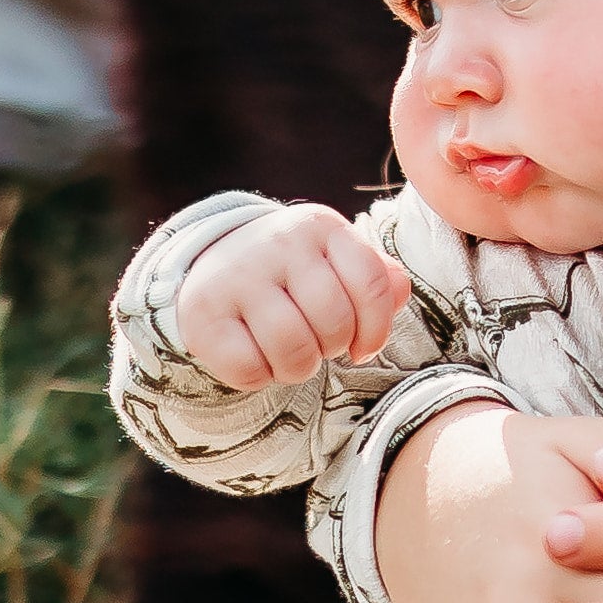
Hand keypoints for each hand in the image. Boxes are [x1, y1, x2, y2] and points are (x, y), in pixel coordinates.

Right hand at [178, 205, 407, 393]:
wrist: (210, 263)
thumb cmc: (291, 273)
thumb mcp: (336, 262)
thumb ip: (376, 277)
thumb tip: (400, 290)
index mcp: (320, 226)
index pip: (371, 284)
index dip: (376, 330)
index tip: (362, 346)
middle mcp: (278, 243)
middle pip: (334, 322)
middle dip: (333, 348)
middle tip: (317, 344)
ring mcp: (236, 276)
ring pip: (294, 350)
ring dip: (299, 368)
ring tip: (290, 354)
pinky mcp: (202, 312)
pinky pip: (249, 369)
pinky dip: (259, 377)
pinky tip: (256, 356)